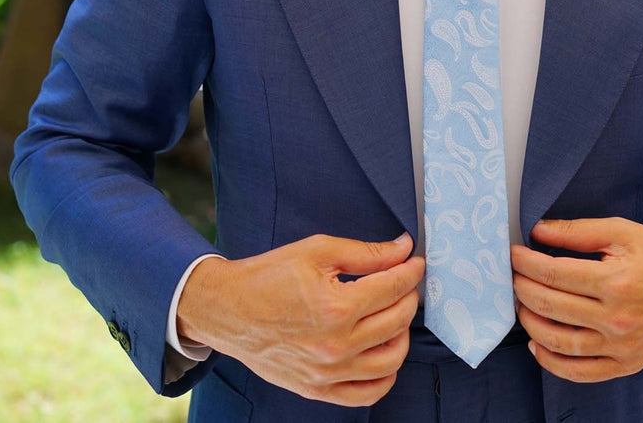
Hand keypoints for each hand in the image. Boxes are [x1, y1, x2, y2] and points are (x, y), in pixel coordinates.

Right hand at [176, 231, 423, 406]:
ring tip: (394, 315)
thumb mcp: (317, 251)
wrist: (226, 310)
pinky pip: (367, 394)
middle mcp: (336, 345)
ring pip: (391, 360)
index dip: (411, 271)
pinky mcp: (317, 390)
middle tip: (403, 283)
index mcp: (336, 307)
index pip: (394, 288)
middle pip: (398, 321)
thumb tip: (403, 249)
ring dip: (402, 334)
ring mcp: (327, 373)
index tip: (415, 262)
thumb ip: (366, 253)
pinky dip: (385, 376)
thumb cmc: (268, 277)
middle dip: (408, 296)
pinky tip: (383, 353)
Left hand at [510, 217, 642, 382]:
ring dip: (530, 324)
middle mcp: (617, 318)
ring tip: (520, 306)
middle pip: (550, 306)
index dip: (525, 263)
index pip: (553, 273)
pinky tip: (537, 346)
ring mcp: (621, 346)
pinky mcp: (626, 364)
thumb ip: (578, 231)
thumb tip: (538, 231)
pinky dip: (552, 363)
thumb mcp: (623, 232)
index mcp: (615, 281)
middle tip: (511, 276)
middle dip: (521, 288)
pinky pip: (581, 372)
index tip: (512, 254)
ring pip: (559, 342)